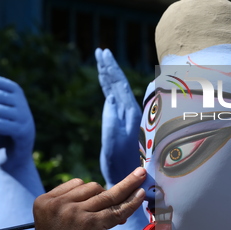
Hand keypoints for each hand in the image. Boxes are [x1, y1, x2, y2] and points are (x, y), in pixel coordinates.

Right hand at [30, 167, 146, 229]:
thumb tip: (106, 196)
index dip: (93, 192)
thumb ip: (72, 208)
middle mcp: (58, 204)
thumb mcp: (56, 224)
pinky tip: (142, 193)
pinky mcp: (92, 223)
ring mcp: (75, 212)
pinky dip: (132, 200)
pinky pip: (118, 208)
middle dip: (105, 197)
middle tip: (116, 208)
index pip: (76, 184)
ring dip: (126, 189)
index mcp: (44, 201)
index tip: (103, 197)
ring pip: (108, 194)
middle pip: (92, 187)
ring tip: (141, 180)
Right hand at [96, 48, 141, 185]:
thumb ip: (112, 120)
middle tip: (100, 51)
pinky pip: (115, 100)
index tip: (103, 53)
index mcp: (130, 113)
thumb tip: (111, 96)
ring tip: (101, 61)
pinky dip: (109, 89)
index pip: (119, 84)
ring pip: (117, 90)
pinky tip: (107, 85)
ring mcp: (127, 118)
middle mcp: (130, 112)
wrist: (127, 178)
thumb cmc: (121, 164)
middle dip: (109, 67)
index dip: (111, 68)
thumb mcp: (114, 142)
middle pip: (118, 83)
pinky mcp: (122, 124)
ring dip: (109, 76)